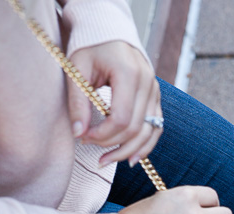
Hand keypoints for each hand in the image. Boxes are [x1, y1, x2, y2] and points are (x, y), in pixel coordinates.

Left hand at [67, 41, 161, 167]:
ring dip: (129, 151)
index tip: (83, 137)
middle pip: (135, 129)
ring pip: (149, 133)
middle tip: (91, 149)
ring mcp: (155, 92)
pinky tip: (130, 158)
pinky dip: (145, 146)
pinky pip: (156, 128)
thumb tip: (79, 134)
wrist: (110, 33)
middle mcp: (148, 83)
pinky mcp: (156, 98)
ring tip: (107, 161)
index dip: (103, 135)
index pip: (121, 119)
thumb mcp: (77, 69)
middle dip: (112, 145)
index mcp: (128, 73)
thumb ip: (79, 102)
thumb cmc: (90, 48)